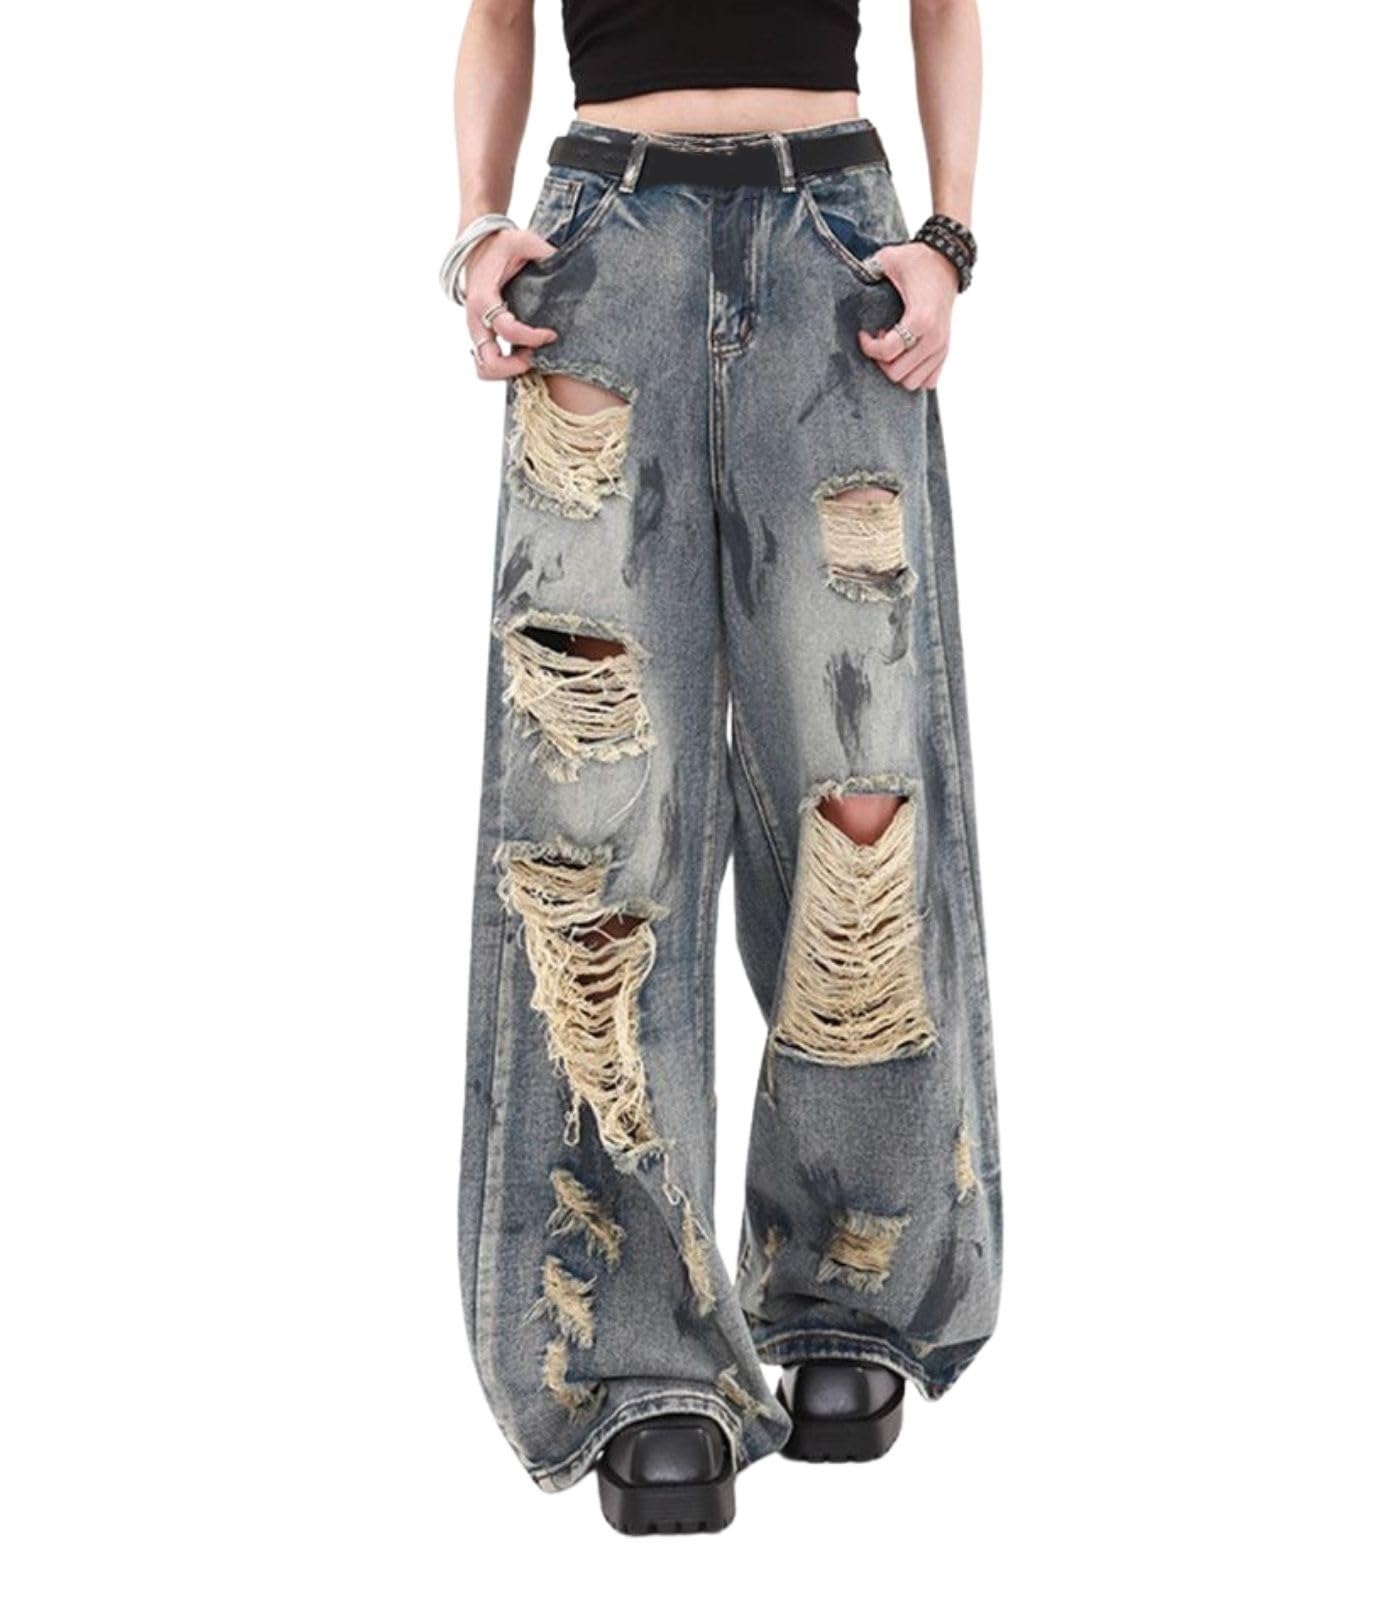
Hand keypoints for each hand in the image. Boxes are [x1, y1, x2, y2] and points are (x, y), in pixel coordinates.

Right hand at [464, 228, 558, 379]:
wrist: (477, 244)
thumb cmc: (500, 244)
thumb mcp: (522, 240)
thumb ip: (544, 250)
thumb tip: (567, 263)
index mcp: (483, 297)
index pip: (507, 330)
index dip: (532, 338)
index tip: (551, 334)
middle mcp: (475, 318)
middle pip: (489, 361)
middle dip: (515, 367)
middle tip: (536, 356)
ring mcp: (476, 329)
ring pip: (484, 367)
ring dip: (508, 370)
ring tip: (530, 357)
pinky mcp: (480, 334)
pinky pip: (487, 361)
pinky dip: (503, 366)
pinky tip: (522, 354)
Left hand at [858, 241, 959, 390]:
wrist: (946, 262)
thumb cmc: (917, 262)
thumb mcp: (889, 260)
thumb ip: (868, 269)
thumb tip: (848, 277)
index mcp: (921, 319)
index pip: (888, 352)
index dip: (868, 347)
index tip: (863, 334)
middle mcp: (934, 338)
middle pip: (897, 373)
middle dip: (881, 360)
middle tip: (879, 340)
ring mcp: (941, 347)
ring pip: (912, 383)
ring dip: (897, 369)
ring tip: (893, 347)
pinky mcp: (945, 351)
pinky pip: (928, 381)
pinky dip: (914, 373)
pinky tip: (906, 355)